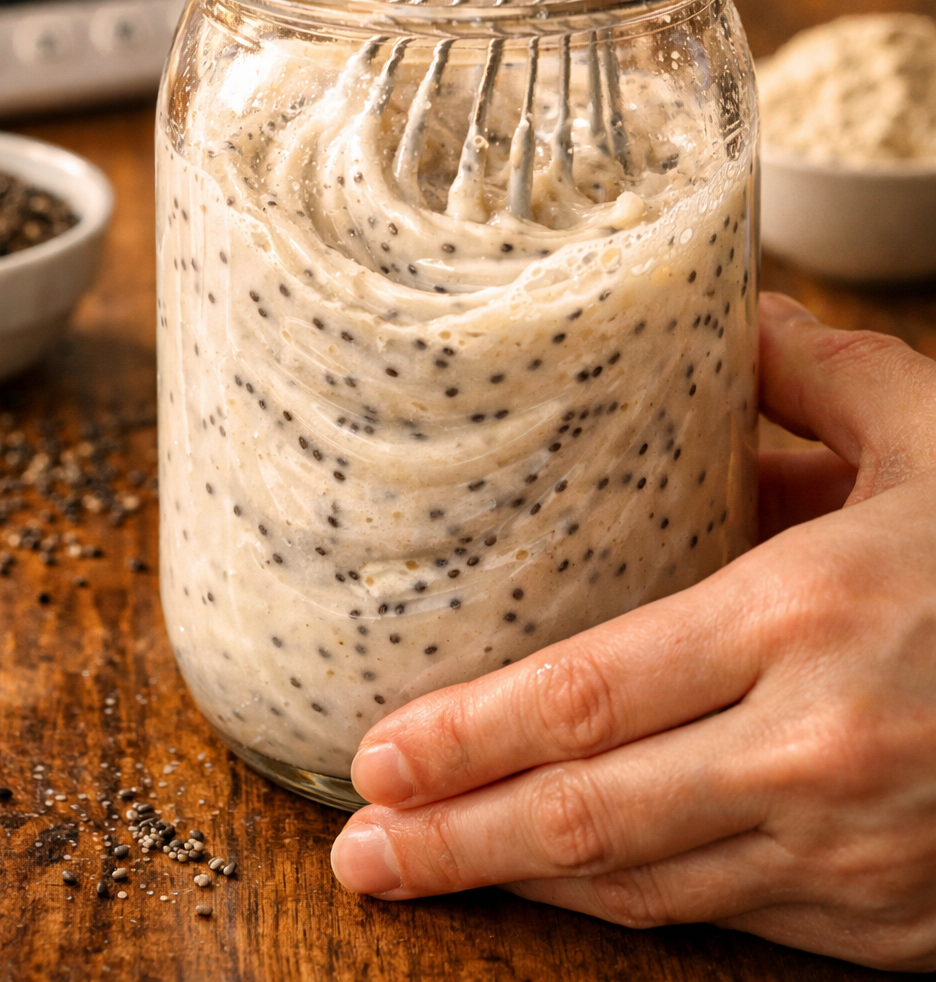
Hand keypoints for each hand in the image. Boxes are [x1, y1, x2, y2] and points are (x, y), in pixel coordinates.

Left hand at [330, 292, 935, 971]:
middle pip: (592, 812)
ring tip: (421, 876)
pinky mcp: (892, 920)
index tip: (375, 754)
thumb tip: (725, 318)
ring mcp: (853, 851)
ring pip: (650, 886)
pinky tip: (573, 885)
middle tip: (357, 849)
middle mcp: (814, 748)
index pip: (590, 694)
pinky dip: (638, 903)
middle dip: (456, 837)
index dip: (469, 733)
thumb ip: (818, 372)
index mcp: (806, 616)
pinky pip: (733, 920)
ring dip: (524, 884)